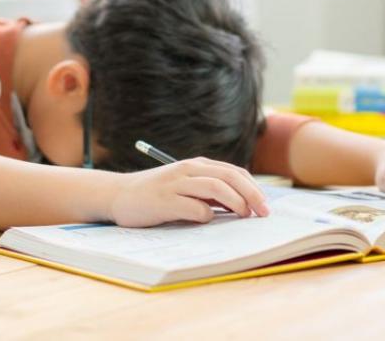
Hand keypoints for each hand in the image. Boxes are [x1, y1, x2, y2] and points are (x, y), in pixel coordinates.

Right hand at [108, 157, 269, 226]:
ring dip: (235, 202)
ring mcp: (176, 183)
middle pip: (230, 177)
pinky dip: (206, 214)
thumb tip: (243, 204)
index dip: (254, 188)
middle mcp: (189, 170)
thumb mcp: (188, 187)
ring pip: (216, 187)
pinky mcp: (164, 200)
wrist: (119, 195)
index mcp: (198, 165)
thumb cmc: (158, 194)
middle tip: (263, 213)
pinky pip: (193, 206)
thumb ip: (211, 192)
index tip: (265, 206)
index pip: (235, 172)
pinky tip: (207, 220)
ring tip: (244, 216)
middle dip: (252, 194)